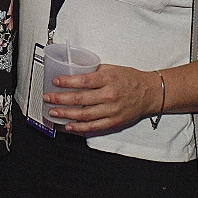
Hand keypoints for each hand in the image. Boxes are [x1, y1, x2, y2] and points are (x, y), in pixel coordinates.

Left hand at [45, 64, 162, 134]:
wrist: (149, 93)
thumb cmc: (130, 79)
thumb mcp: (112, 69)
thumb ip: (94, 72)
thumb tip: (74, 72)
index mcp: (109, 79)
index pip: (83, 81)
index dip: (67, 82)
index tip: (55, 81)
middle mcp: (110, 95)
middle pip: (80, 99)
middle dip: (60, 99)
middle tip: (48, 98)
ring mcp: (112, 110)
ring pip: (84, 115)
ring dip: (66, 114)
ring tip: (53, 112)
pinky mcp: (114, 121)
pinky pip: (93, 127)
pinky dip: (79, 128)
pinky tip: (68, 126)